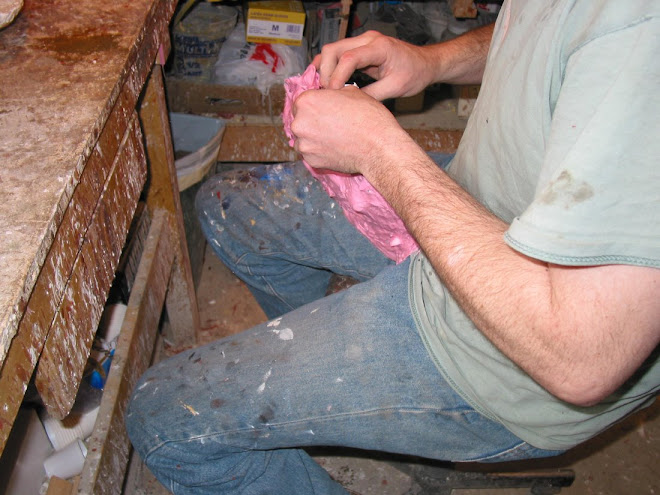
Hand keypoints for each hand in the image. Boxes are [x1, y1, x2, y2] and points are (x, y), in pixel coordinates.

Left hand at [290, 85, 412, 175]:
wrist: (377, 147)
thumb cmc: (368, 117)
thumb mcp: (352, 92)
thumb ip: (334, 93)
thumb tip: (331, 96)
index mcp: (306, 101)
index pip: (302, 101)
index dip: (315, 106)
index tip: (324, 111)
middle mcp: (299, 123)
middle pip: (300, 120)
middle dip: (312, 122)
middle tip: (331, 125)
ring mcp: (304, 144)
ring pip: (304, 139)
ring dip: (314, 138)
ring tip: (334, 138)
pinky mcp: (311, 161)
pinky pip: (311, 154)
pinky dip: (319, 152)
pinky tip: (335, 149)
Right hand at [313, 30, 434, 100]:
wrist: (425, 64)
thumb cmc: (415, 73)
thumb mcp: (396, 88)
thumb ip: (372, 95)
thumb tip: (350, 105)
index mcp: (379, 47)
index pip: (349, 57)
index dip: (337, 76)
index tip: (334, 94)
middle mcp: (368, 39)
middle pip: (333, 49)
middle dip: (326, 73)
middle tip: (327, 94)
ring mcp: (362, 42)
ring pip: (331, 51)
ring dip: (325, 70)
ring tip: (325, 91)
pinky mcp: (359, 48)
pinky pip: (337, 55)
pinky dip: (329, 68)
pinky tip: (327, 84)